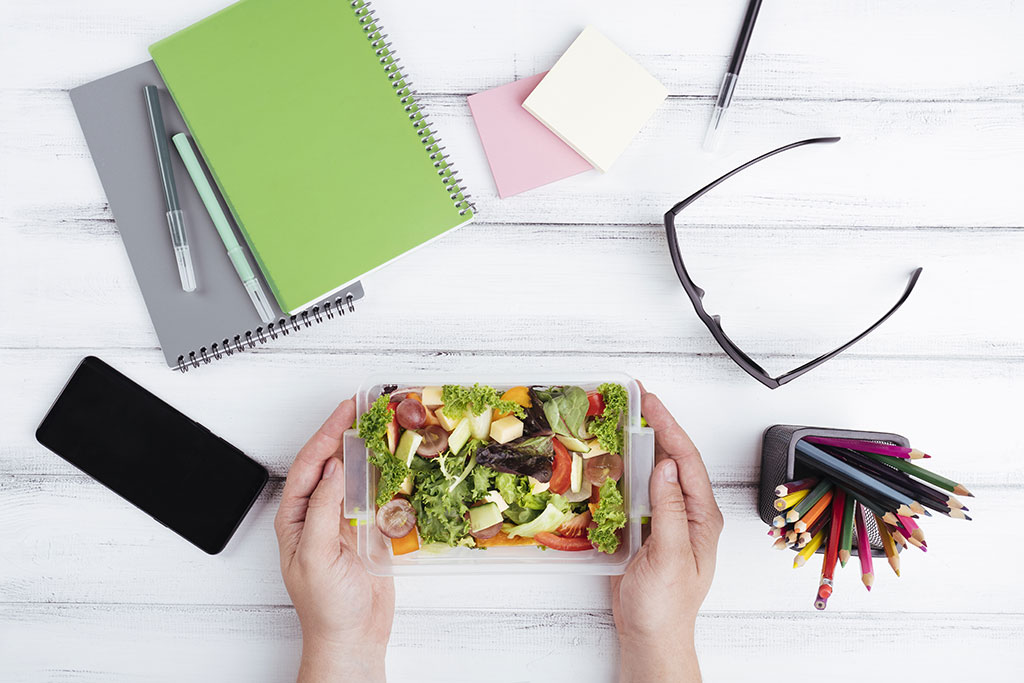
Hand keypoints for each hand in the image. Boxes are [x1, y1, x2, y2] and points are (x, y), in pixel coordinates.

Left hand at [274, 399, 394, 682]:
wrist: (353, 637)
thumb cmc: (326, 606)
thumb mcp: (315, 555)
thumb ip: (323, 509)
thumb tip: (333, 467)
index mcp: (296, 517)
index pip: (310, 464)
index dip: (327, 434)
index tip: (346, 411)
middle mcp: (318, 513)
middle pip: (332, 462)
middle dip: (347, 433)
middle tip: (368, 407)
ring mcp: (344, 520)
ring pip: (355, 474)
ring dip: (369, 450)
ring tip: (384, 425)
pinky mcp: (368, 530)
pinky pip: (377, 494)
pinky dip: (387, 475)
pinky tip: (397, 460)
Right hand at [610, 389, 723, 682]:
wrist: (651, 635)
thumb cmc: (666, 605)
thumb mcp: (669, 556)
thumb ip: (669, 509)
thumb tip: (667, 466)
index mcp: (701, 517)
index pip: (687, 460)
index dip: (669, 427)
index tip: (651, 403)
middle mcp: (688, 513)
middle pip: (675, 458)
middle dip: (658, 425)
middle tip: (637, 398)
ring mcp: (668, 519)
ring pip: (657, 471)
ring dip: (643, 443)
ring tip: (626, 418)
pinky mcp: (648, 528)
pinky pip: (640, 490)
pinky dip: (628, 469)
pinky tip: (615, 458)